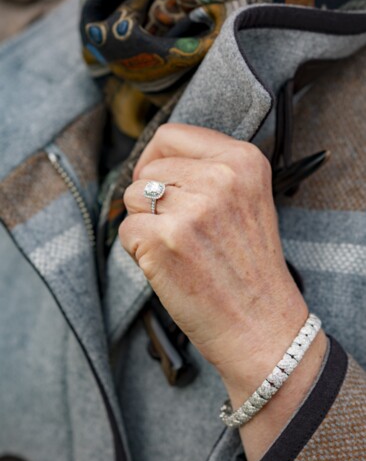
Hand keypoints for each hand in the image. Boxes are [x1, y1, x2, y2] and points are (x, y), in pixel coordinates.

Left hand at [119, 123, 309, 399]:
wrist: (261, 324)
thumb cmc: (249, 268)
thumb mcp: (248, 200)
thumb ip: (208, 171)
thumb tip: (154, 162)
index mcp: (243, 160)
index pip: (172, 135)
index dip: (156, 158)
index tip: (157, 179)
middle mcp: (219, 178)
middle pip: (149, 169)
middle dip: (152, 198)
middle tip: (179, 230)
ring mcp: (191, 209)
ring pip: (133, 197)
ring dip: (145, 223)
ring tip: (179, 249)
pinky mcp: (164, 240)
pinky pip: (127, 229)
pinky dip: (139, 250)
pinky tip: (170, 266)